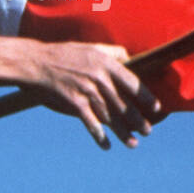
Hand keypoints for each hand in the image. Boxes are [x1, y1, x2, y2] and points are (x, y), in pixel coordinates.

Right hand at [25, 42, 159, 148]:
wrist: (36, 62)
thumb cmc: (64, 53)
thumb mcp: (91, 47)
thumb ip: (112, 52)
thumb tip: (131, 57)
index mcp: (106, 63)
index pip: (133, 82)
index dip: (146, 96)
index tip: (157, 108)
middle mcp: (99, 78)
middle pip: (124, 104)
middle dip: (138, 120)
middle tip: (148, 131)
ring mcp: (87, 91)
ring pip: (110, 116)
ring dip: (123, 132)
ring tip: (133, 143)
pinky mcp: (74, 102)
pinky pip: (91, 123)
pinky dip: (99, 136)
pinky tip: (107, 146)